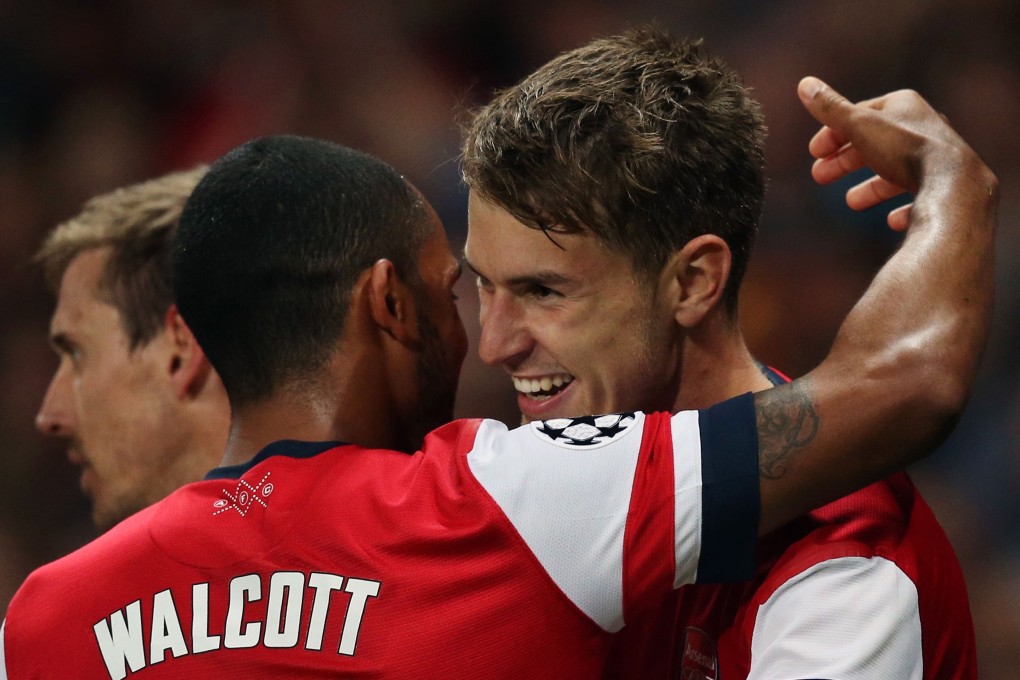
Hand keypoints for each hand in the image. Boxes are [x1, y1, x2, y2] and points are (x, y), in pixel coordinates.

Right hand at [797, 77, 979, 230]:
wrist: (952, 184)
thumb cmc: (905, 150)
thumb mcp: (859, 125)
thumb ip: (831, 108)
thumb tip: (805, 84)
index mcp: (904, 107)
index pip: (860, 115)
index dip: (833, 132)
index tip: (814, 152)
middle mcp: (923, 127)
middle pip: (875, 143)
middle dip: (845, 161)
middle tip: (819, 176)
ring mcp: (937, 158)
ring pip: (896, 172)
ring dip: (871, 187)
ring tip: (851, 201)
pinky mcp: (946, 186)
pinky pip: (922, 197)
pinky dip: (903, 208)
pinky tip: (891, 219)